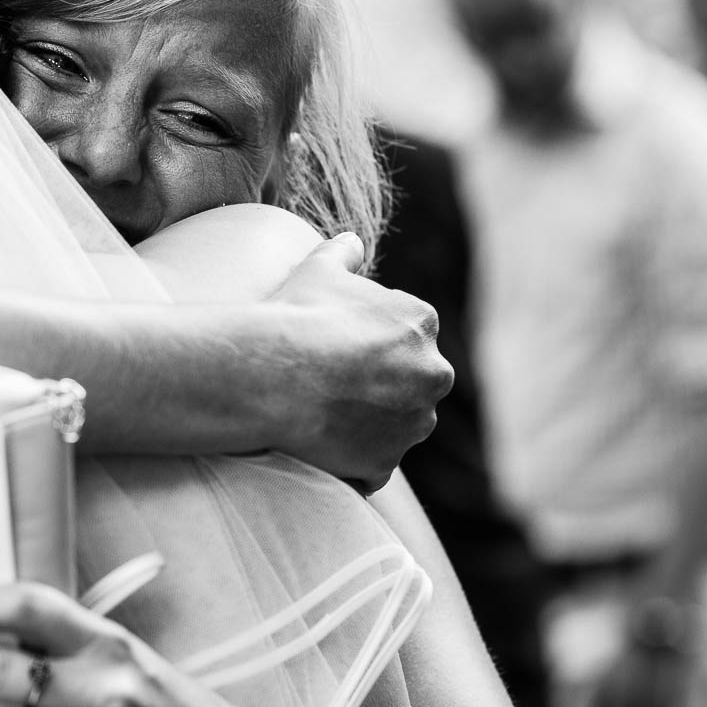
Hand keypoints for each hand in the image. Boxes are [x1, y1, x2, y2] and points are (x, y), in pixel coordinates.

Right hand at [266, 233, 453, 490]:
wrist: (275, 374)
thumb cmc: (298, 315)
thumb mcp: (318, 269)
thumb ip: (342, 252)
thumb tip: (352, 240)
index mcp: (421, 323)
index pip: (406, 334)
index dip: (369, 341)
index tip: (337, 345)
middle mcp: (431, 374)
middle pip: (410, 382)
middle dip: (382, 385)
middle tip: (331, 384)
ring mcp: (412, 424)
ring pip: (397, 426)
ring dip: (372, 425)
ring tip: (324, 417)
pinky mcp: (387, 463)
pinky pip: (372, 466)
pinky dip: (353, 462)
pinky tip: (321, 449)